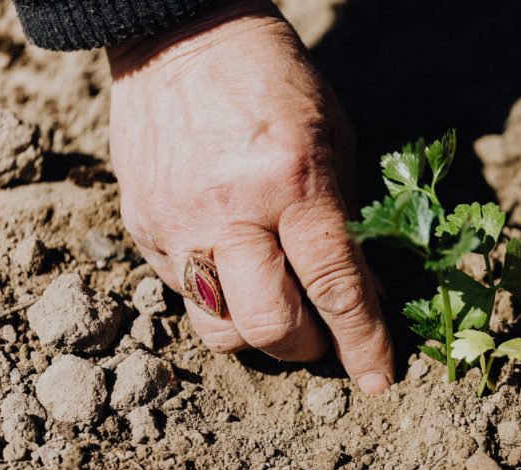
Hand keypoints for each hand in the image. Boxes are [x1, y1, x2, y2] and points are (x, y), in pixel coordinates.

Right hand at [107, 0, 392, 393]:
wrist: (179, 36)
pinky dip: (221, 299)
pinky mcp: (141, 228)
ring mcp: (176, 224)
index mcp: (291, 182)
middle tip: (323, 334)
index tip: (379, 380)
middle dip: (307, 348)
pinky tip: (237, 268)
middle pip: (269, 328)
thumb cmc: (276, 84)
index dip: (362, 343)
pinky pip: (184, 296)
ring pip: (219, 330)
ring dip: (259, 336)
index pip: (334, 287)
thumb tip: (362, 298)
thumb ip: (347, 224)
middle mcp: (228, 211)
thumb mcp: (334, 142)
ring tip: (278, 306)